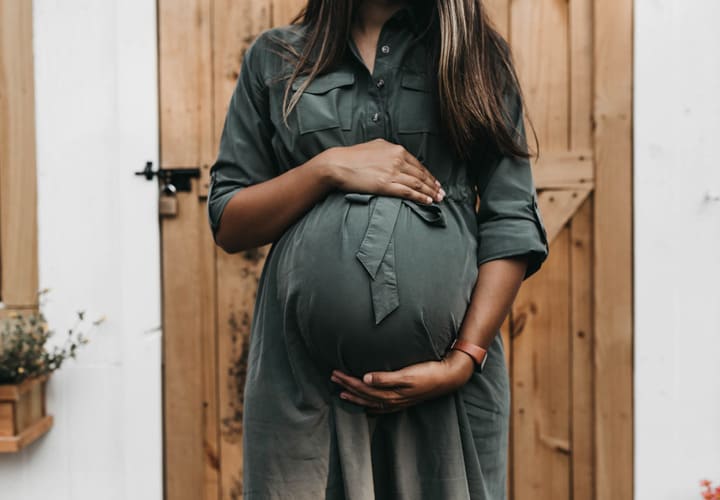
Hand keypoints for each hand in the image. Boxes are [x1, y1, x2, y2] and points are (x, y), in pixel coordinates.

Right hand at [320, 139, 444, 203]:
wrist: (338, 164)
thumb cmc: (352, 157)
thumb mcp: (374, 147)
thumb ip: (388, 151)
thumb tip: (396, 154)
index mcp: (395, 149)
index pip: (418, 164)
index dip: (428, 174)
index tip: (435, 182)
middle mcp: (397, 159)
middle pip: (421, 174)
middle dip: (433, 185)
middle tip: (442, 193)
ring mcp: (392, 172)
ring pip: (417, 183)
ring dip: (430, 192)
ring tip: (438, 199)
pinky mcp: (386, 184)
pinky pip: (408, 192)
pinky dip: (420, 197)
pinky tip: (427, 201)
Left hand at [330, 349, 474, 413]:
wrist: (448, 378)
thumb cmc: (428, 372)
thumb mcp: (407, 374)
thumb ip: (386, 378)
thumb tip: (365, 378)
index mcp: (391, 392)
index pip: (362, 388)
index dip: (348, 381)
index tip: (335, 373)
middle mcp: (392, 400)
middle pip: (364, 395)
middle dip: (347, 387)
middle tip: (333, 378)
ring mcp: (398, 402)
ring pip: (370, 402)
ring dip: (356, 397)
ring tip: (342, 392)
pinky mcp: (404, 400)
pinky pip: (382, 407)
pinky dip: (372, 407)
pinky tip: (367, 408)